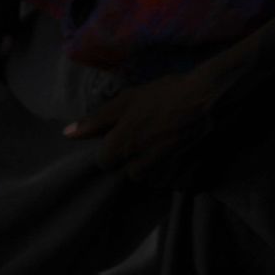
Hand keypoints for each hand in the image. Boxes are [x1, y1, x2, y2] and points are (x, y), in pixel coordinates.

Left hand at [67, 55, 239, 185]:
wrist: (208, 97)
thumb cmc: (162, 96)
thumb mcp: (124, 102)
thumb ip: (95, 121)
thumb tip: (67, 135)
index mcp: (120, 146)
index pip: (104, 162)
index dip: (110, 150)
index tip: (120, 138)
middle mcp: (139, 162)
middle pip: (127, 172)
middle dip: (130, 160)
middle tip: (143, 139)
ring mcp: (162, 168)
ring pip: (147, 176)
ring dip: (149, 165)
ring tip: (158, 144)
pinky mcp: (183, 171)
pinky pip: (168, 178)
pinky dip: (169, 169)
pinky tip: (174, 150)